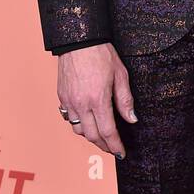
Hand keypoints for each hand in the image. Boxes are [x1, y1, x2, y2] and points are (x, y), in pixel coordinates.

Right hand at [56, 43, 136, 158]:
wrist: (79, 40)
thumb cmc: (101, 54)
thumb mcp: (121, 75)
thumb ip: (125, 100)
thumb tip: (131, 119)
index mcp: (98, 99)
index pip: (107, 131)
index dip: (115, 145)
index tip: (121, 152)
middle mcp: (81, 104)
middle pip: (92, 135)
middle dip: (103, 145)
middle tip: (112, 148)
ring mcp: (69, 101)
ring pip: (78, 129)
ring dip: (90, 136)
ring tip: (101, 136)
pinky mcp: (62, 96)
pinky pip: (68, 118)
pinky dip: (79, 124)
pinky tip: (87, 122)